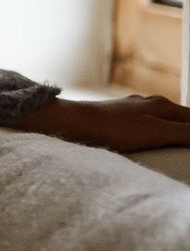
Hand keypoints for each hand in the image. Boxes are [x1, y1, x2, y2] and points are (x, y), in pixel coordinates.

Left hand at [14, 92, 189, 154]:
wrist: (72, 125)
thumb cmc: (114, 129)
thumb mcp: (156, 133)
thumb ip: (185, 133)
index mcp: (162, 105)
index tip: (189, 146)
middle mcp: (148, 103)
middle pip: (178, 118)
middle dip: (185, 131)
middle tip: (183, 146)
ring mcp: (131, 110)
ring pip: (159, 121)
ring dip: (169, 132)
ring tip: (174, 145)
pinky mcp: (115, 119)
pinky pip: (142, 126)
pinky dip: (151, 134)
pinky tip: (144, 143)